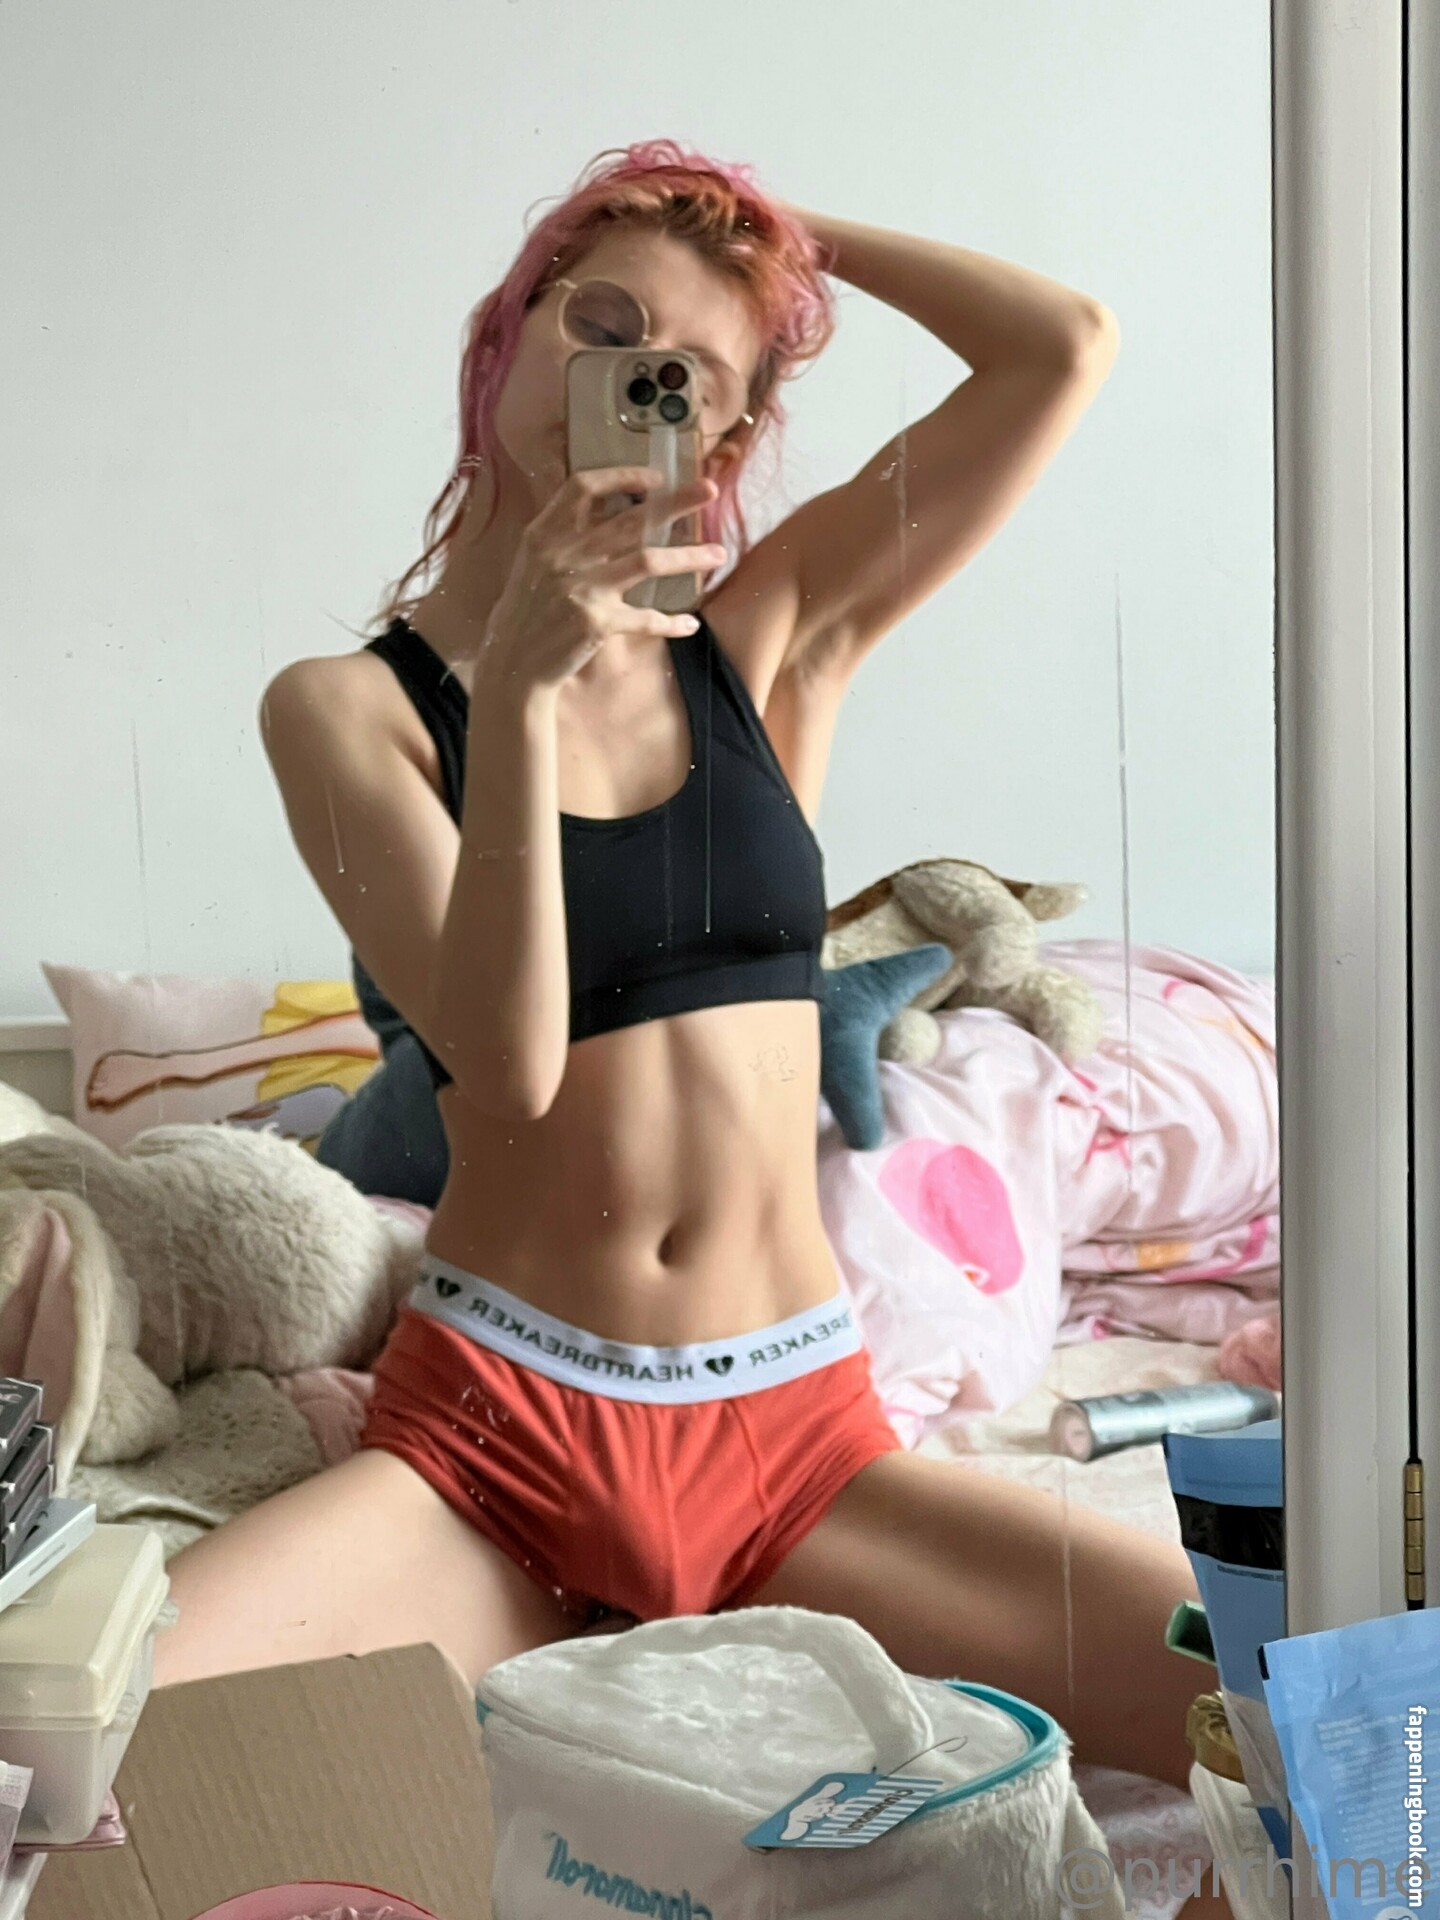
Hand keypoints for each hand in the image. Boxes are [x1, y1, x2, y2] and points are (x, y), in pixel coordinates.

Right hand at [477, 467, 723, 693]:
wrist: (512, 665)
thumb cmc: (527, 612)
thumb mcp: (533, 565)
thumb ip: (566, 539)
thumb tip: (612, 515)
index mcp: (544, 534)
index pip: (583, 487)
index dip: (621, 476)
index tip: (655, 477)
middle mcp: (562, 555)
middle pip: (630, 518)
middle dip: (676, 501)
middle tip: (709, 490)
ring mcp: (581, 589)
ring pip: (649, 561)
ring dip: (689, 556)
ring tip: (718, 553)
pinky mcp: (596, 623)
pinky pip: (646, 618)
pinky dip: (671, 622)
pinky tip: (690, 624)